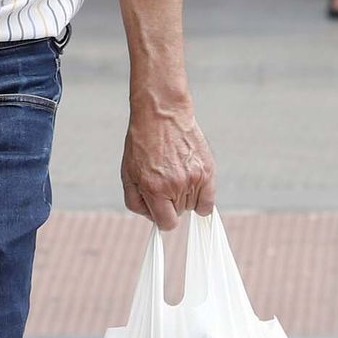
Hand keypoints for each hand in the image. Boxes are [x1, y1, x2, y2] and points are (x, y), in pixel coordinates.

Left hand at [121, 103, 215, 230]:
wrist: (161, 114)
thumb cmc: (142, 143)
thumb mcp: (128, 172)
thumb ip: (135, 201)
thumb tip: (151, 218)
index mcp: (154, 188)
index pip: (166, 223)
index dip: (161, 218)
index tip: (159, 207)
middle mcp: (175, 185)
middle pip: (179, 213)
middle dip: (170, 203)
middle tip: (164, 181)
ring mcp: (193, 178)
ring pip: (192, 206)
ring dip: (185, 197)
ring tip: (175, 174)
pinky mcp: (207, 170)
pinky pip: (209, 201)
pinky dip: (202, 198)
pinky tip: (192, 184)